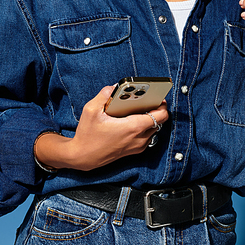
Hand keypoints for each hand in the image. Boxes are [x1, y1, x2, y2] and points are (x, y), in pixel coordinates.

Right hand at [34, 85, 169, 171]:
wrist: (83, 157)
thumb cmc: (87, 135)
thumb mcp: (91, 110)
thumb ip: (103, 95)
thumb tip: (114, 86)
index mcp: (133, 127)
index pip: (160, 116)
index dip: (162, 104)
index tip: (157, 97)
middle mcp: (139, 138)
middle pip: (160, 122)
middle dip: (156, 109)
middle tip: (147, 100)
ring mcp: (137, 146)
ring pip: (154, 129)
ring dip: (150, 119)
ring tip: (139, 109)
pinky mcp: (134, 151)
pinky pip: (147, 136)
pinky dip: (144, 127)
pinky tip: (132, 120)